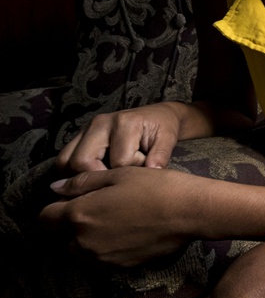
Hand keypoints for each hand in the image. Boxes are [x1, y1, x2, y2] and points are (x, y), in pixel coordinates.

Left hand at [39, 167, 194, 265]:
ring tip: (116, 222)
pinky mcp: (119, 268)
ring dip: (89, 239)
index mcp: (79, 214)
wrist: (189, 212)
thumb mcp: (118, 175)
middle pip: (63, 237)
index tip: (69, 201)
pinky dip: (107, 249)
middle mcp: (84, 242)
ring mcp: (102, 258)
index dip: (54, 208)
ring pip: (82, 251)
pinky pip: (102, 260)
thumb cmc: (155, 187)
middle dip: (74, 225)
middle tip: (100, 209)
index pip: (45, 218)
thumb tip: (56, 188)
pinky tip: (128, 233)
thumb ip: (82, 183)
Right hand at [57, 103, 185, 172]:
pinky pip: (63, 159)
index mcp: (124, 123)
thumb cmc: (162, 129)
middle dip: (98, 178)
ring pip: (64, 161)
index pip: (118, 161)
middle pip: (81, 161)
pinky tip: (91, 177)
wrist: (156, 116)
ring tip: (102, 180)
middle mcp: (99, 123)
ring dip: (79, 177)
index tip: (141, 168)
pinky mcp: (79, 136)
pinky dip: (72, 173)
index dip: (130, 172)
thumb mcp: (168, 139)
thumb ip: (161, 155)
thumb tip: (153, 171)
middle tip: (115, 181)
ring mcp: (85, 129)